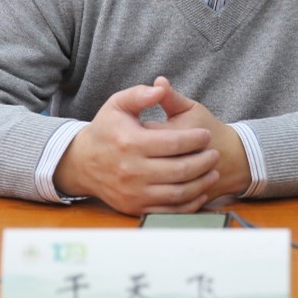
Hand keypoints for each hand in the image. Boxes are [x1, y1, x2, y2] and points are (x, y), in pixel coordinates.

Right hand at [54, 79, 220, 215]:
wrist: (82, 163)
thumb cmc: (106, 130)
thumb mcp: (118, 104)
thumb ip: (140, 94)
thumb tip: (161, 87)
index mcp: (131, 143)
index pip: (174, 142)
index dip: (196, 139)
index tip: (206, 135)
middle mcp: (132, 170)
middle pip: (180, 169)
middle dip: (204, 162)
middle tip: (214, 154)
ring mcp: (133, 192)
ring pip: (178, 193)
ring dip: (201, 183)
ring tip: (212, 171)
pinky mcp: (135, 207)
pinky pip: (169, 211)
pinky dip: (189, 204)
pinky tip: (199, 191)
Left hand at [151, 76, 250, 201]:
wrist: (233, 159)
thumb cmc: (208, 129)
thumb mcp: (191, 108)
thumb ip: (171, 97)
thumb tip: (158, 82)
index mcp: (175, 136)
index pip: (144, 133)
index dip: (140, 129)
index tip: (146, 129)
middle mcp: (176, 163)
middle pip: (143, 158)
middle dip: (140, 153)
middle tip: (145, 148)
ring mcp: (179, 185)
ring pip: (152, 182)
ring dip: (146, 173)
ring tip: (151, 162)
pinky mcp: (182, 201)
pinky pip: (163, 201)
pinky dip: (156, 193)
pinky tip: (156, 181)